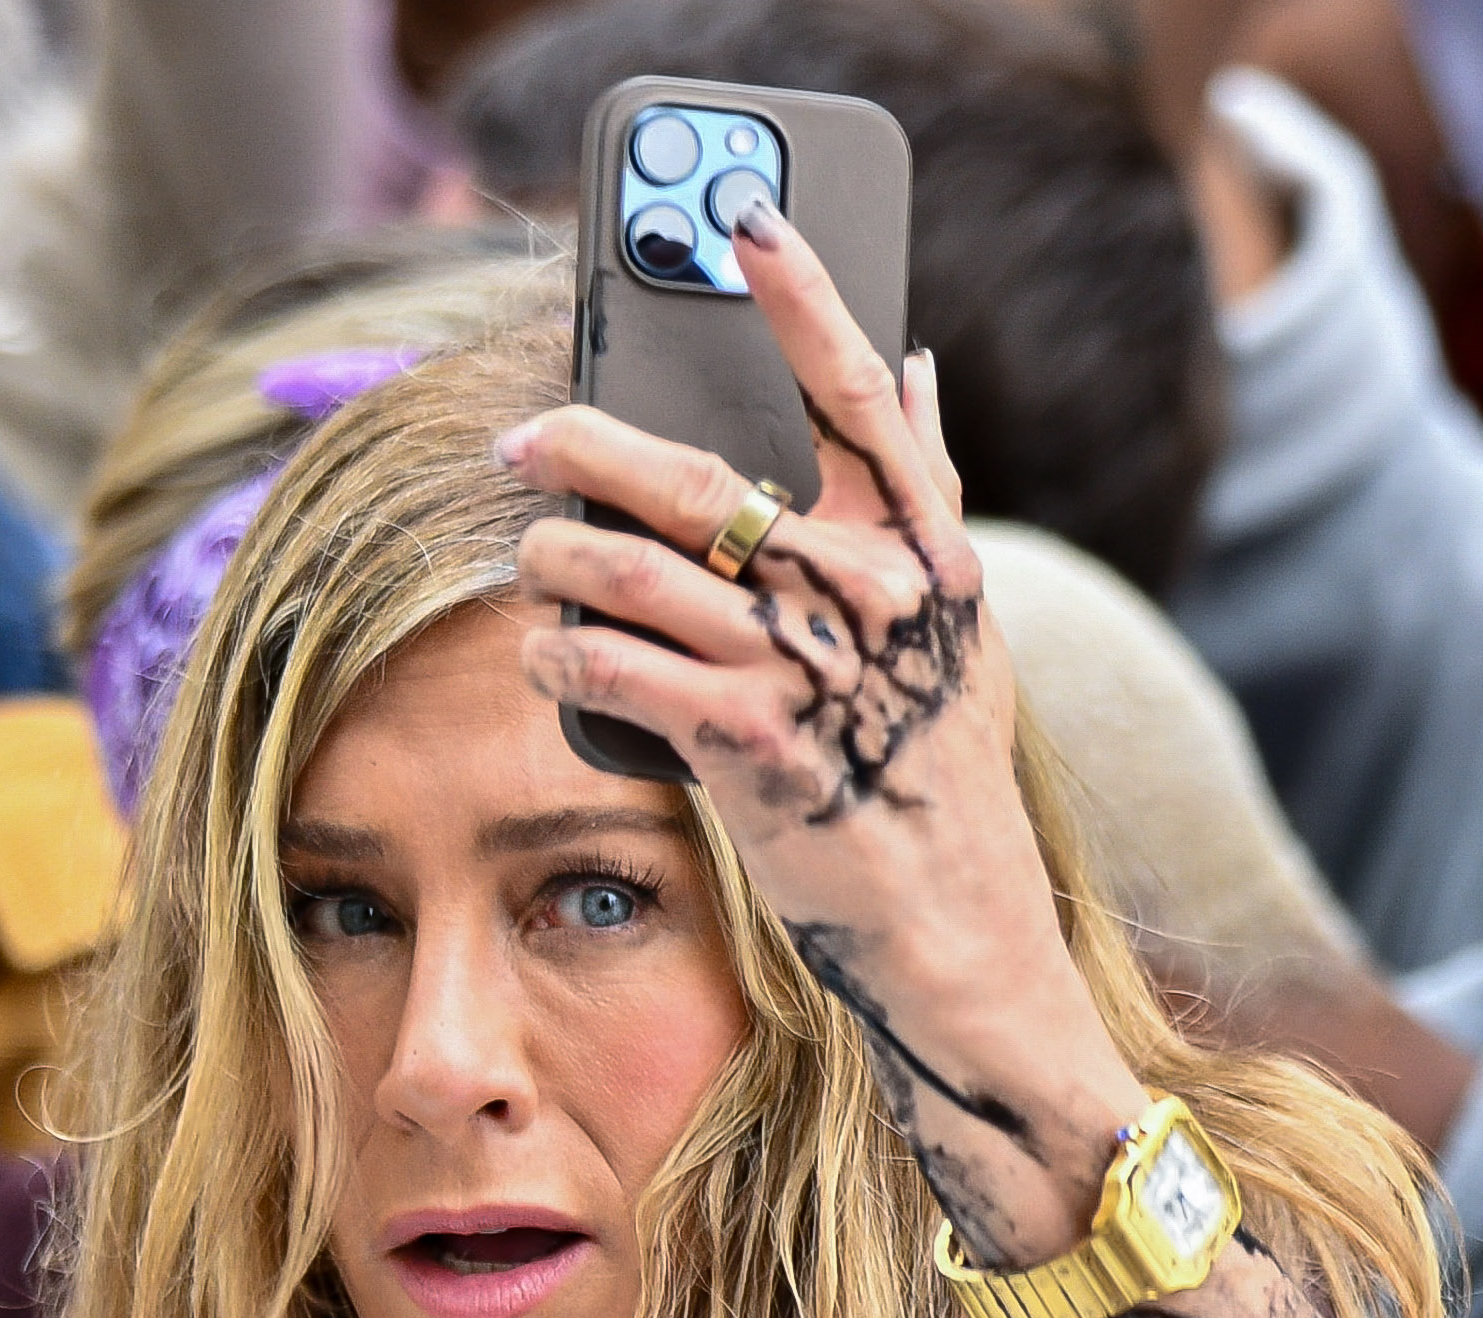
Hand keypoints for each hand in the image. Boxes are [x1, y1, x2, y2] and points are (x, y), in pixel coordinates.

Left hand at [495, 202, 1139, 1267]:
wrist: (949, 930)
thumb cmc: (935, 773)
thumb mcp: (958, 627)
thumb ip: (923, 494)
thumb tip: (915, 366)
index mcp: (926, 553)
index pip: (862, 396)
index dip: (803, 300)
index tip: (745, 222)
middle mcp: (873, 598)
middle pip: (708, 485)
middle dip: (593, 449)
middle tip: (524, 438)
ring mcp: (812, 673)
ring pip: (643, 575)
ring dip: (560, 561)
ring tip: (526, 559)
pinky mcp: (754, 750)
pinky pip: (624, 674)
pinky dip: (569, 656)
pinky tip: (545, 652)